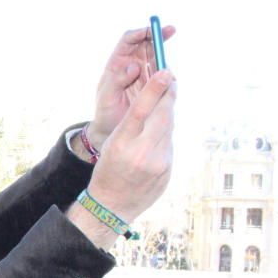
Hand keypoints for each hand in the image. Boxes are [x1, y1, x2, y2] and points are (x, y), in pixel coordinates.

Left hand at [84, 25, 175, 149]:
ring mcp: (144, 75)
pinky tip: (169, 81)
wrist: (112, 131)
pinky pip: (164, 76)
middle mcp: (132, 65)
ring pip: (157, 59)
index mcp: (117, 63)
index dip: (140, 32)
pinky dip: (168, 75)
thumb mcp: (106, 96)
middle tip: (171, 31)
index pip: (129, 40)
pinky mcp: (154, 86)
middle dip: (159, 35)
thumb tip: (135, 66)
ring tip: (165, 68)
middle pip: (147, 44)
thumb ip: (117, 80)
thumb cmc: (105, 112)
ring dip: (164, 57)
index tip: (151, 30)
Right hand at [90, 69, 175, 219]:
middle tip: (170, 80)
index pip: (140, 110)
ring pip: (169, 128)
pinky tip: (157, 137)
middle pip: (163, 116)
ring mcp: (158, 163)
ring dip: (167, 115)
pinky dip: (165, 136)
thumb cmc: (107, 170)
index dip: (154, 89)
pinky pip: (170, 145)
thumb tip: (159, 102)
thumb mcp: (112, 145)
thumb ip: (133, 124)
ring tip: (164, 103)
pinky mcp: (168, 171)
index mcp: (121, 144)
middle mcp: (141, 153)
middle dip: (168, 96)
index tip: (165, 72)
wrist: (112, 205)